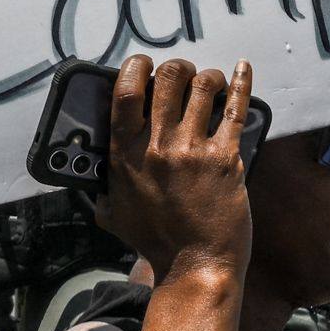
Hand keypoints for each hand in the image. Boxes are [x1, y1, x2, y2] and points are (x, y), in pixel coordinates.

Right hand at [95, 56, 255, 289]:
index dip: (136, 67)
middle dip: (177, 67)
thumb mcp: (112, 212)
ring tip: (209, 83)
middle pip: (169, 77)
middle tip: (182, 75)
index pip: (126, 91)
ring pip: (203, 86)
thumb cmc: (155, 241)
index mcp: (125, 154)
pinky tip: (242, 68)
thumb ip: (99, 188)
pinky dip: (241, 82)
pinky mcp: (225, 159)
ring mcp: (193, 151)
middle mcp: (157, 146)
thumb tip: (87, 174)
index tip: (143, 64)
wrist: (195, 266)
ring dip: (207, 77)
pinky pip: (236, 109)